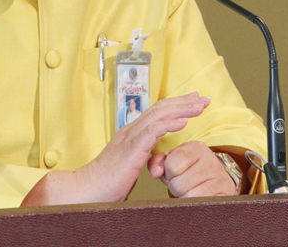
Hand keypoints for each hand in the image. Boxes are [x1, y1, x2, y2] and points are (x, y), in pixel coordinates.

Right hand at [21, 92, 209, 205]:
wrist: (85, 190)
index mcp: (131, 134)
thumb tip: (154, 161)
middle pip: (161, 109)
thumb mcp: (128, 166)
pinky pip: (152, 132)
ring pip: (159, 116)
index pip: (156, 113)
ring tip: (199, 105)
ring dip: (181, 109)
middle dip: (184, 102)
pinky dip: (169, 124)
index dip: (175, 105)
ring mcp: (130, 138)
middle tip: (202, 97)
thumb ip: (140, 158)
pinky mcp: (131, 150)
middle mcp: (131, 131)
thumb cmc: (105, 184)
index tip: (192, 101)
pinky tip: (183, 122)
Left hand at [148, 141, 238, 197]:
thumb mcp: (172, 160)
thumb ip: (157, 162)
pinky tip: (198, 197)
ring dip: (184, 196)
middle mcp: (211, 160)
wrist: (216, 180)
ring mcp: (220, 178)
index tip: (174, 172)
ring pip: (188, 195)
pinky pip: (200, 204)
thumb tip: (154, 172)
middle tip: (183, 183)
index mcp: (196, 148)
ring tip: (190, 190)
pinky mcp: (224, 194)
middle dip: (175, 187)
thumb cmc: (189, 169)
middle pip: (178, 183)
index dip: (168, 173)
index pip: (171, 165)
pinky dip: (195, 204)